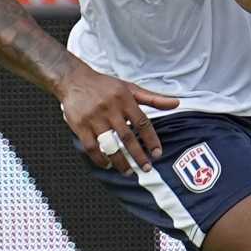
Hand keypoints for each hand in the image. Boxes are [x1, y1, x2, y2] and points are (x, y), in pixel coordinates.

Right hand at [57, 60, 180, 173]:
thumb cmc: (105, 85)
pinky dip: (100, 159)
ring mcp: (94, 118)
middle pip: (127, 136)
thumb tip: (176, 103)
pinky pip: (91, 147)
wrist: (74, 79)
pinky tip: (107, 164)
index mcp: (124, 99)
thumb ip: (153, 98)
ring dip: (120, 161)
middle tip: (147, 168)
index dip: (151, 140)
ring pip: (109, 145)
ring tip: (129, 172)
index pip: (142, 122)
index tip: (157, 154)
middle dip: (138, 155)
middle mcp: (110, 109)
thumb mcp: (130, 88)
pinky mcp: (80, 125)